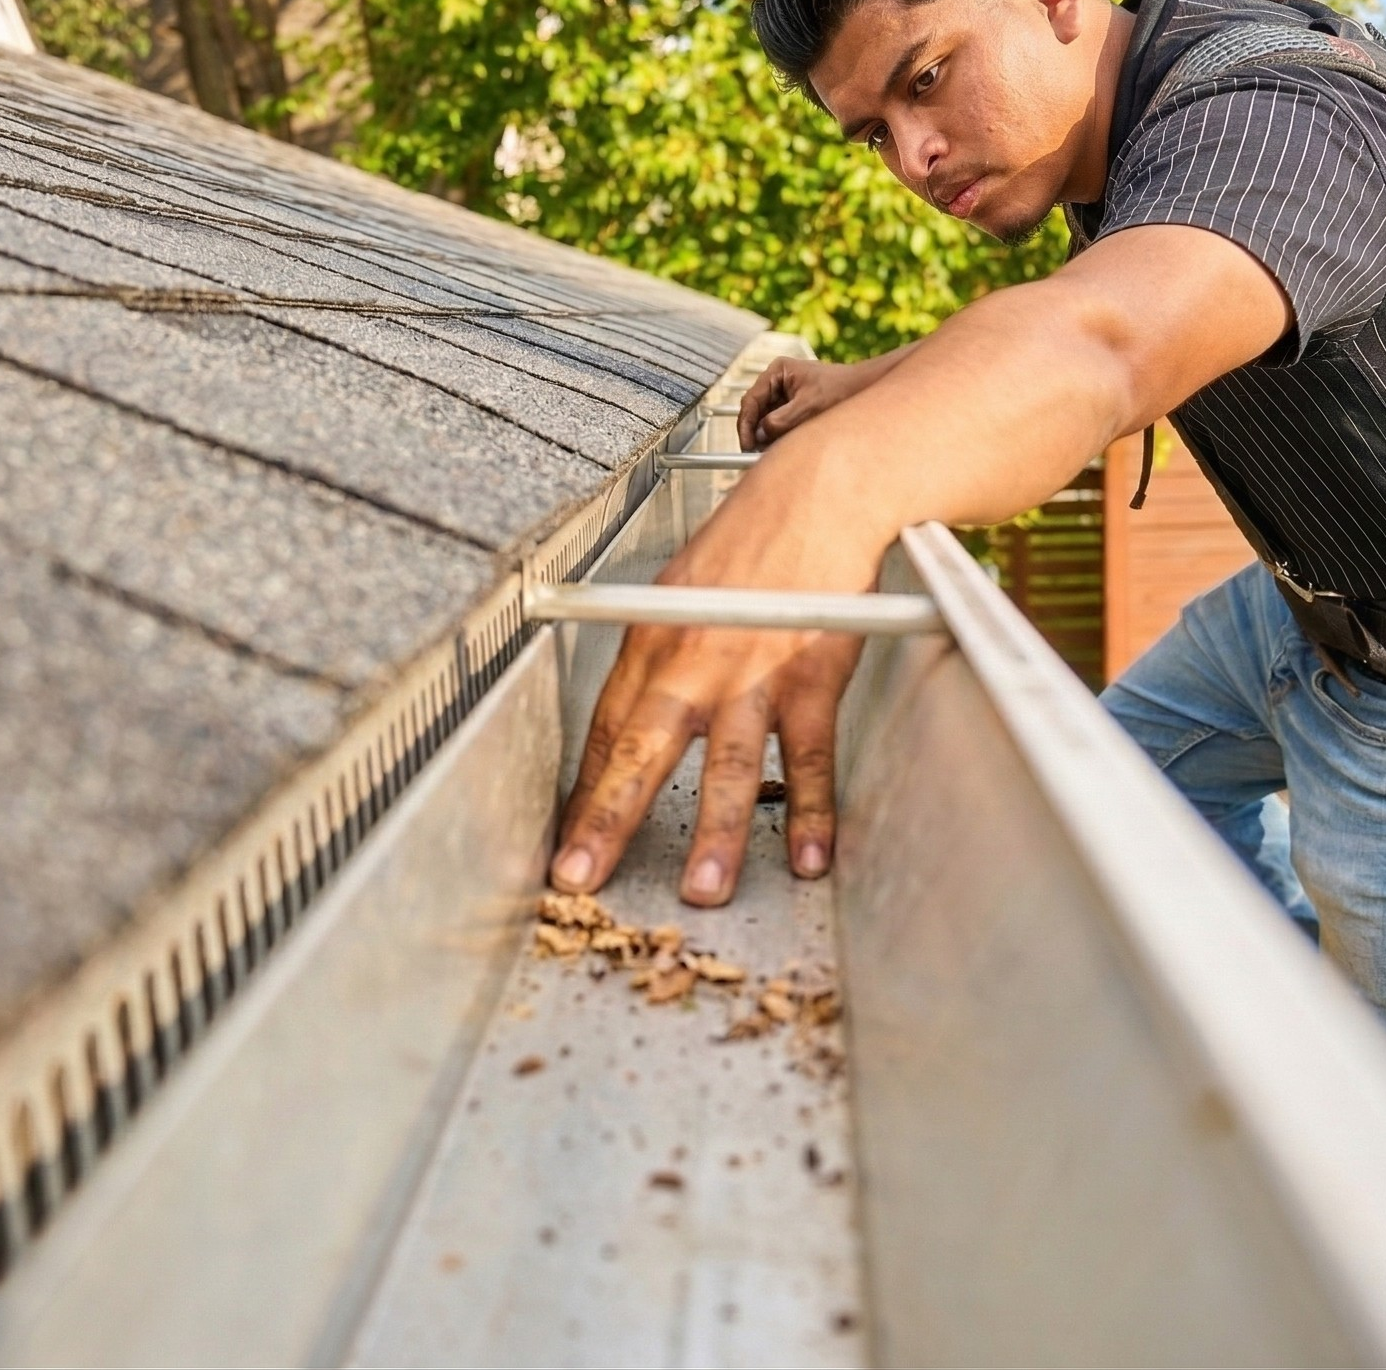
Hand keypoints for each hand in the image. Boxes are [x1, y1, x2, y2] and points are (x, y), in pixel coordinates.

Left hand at [549, 439, 889, 906]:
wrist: (817, 494)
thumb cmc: (751, 543)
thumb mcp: (681, 587)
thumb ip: (660, 651)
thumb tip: (639, 712)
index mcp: (651, 638)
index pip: (606, 730)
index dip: (585, 793)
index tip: (568, 847)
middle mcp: (693, 657)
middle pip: (642, 750)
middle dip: (609, 820)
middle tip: (583, 878)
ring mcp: (755, 669)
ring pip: (728, 763)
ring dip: (716, 831)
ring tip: (702, 890)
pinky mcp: (812, 674)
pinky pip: (810, 755)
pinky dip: (812, 810)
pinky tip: (807, 857)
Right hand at [736, 352, 906, 450]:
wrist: (867, 390)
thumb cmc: (842, 389)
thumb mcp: (810, 406)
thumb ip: (783, 420)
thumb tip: (760, 435)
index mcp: (778, 371)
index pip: (751, 400)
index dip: (746, 425)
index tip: (747, 446)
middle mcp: (778, 381)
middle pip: (756, 412)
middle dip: (756, 434)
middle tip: (756, 455)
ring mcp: (785, 395)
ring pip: (766, 421)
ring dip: (767, 438)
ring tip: (772, 453)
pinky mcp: (794, 408)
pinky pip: (779, 425)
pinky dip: (779, 437)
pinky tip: (783, 448)